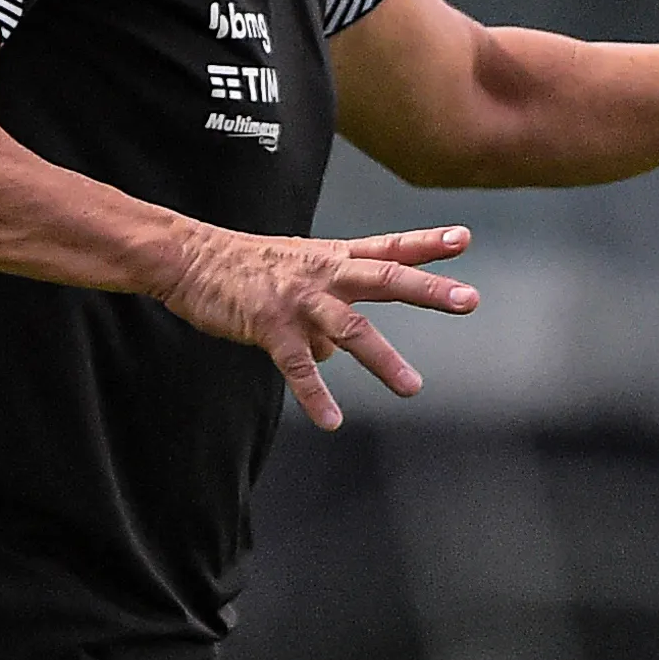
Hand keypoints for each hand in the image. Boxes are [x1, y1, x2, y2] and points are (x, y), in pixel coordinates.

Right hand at [158, 223, 478, 429]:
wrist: (190, 258)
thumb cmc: (247, 267)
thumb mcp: (296, 274)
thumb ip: (328, 310)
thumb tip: (337, 354)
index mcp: (333, 257)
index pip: (389, 248)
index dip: (427, 244)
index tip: (464, 239)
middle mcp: (324, 273)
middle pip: (386, 279)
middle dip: (428, 291)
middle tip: (469, 300)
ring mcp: (299, 299)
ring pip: (351, 329)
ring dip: (383, 360)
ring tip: (412, 388)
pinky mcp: (270, 324)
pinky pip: (298, 366)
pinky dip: (316, 395)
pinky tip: (332, 420)